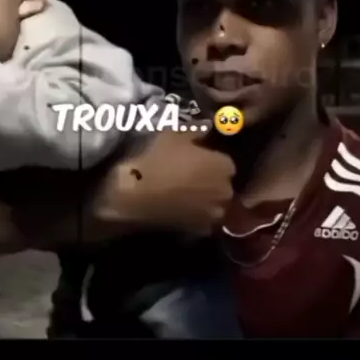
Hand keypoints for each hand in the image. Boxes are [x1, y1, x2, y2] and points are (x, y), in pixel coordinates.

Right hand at [94, 129, 235, 236]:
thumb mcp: (174, 135)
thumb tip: (205, 129)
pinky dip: (193, 216)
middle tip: (189, 176)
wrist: (133, 194)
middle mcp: (225, 191)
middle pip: (222, 186)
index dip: (211, 161)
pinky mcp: (197, 230)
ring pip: (213, 205)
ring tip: (182, 195)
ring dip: (204, 201)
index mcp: (224, 165)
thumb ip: (195, 132)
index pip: (226, 163)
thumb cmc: (156, 159)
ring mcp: (212, 214)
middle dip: (211, 182)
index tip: (196, 159)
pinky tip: (177, 209)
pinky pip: (200, 221)